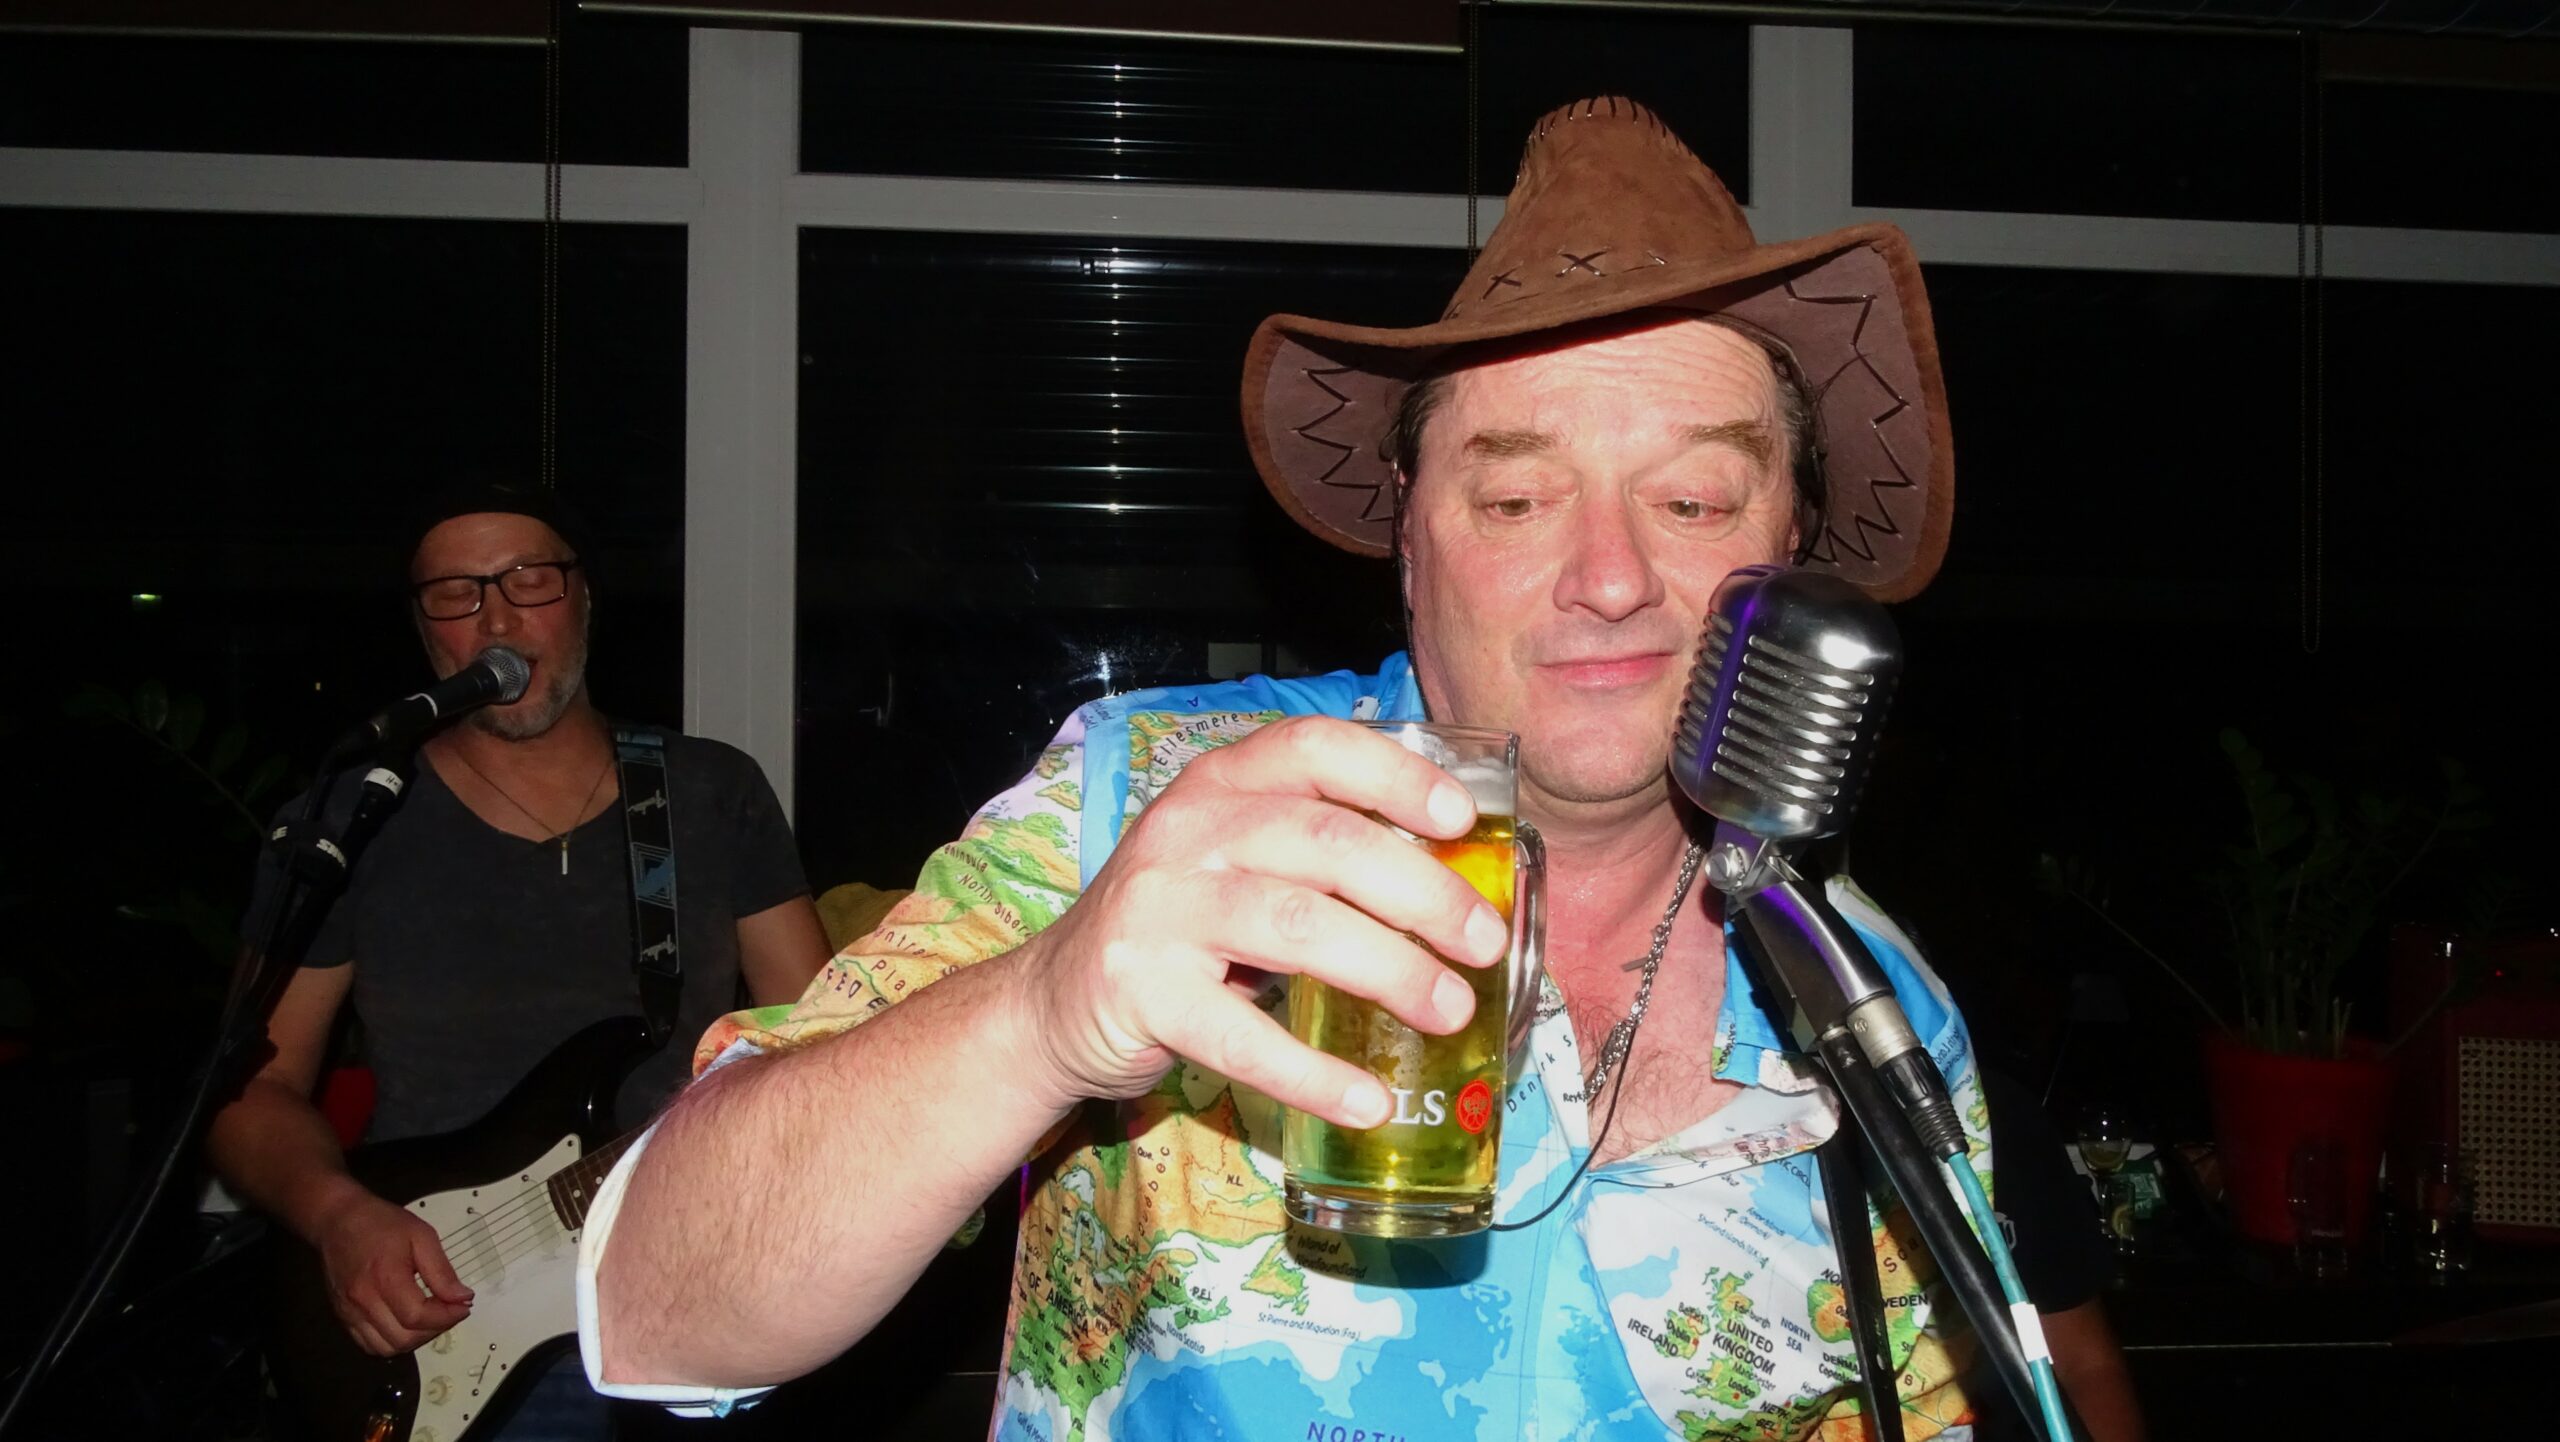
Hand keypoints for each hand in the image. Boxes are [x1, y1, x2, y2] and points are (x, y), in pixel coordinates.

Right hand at [314, 1191, 473, 1355]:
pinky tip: (405, 1323)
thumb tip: (462, 1297)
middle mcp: (363, 1301)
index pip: (418, 1316)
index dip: (447, 1317)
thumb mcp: (422, 1236)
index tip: (463, 1306)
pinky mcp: (343, 1317)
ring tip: (429, 1318)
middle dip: (434, 1329)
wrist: (338, 1221)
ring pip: (386, 1348)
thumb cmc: (380, 1223)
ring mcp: (350, 1312)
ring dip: (414, 1339)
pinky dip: (391, 1341)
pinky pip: (368, 1345)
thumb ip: (442, 1271)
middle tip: (449, 1310)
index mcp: (385, 1278)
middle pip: (404, 1338)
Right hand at [1019, 715, 1510, 1129]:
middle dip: (1423, 893)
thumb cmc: (1179, 925)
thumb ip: (1318, 851)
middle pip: (1327, 844)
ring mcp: (1160, 910)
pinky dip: (1315, 1074)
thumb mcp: (1235, 858)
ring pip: (1298, 927)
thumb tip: (1457, 886)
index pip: (1314, 747)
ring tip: (1450, 1010)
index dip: (1396, 776)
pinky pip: (1245, 1038)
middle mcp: (1188, 832)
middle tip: (1485, 942)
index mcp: (1221, 785)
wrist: (1054, 1000)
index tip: (1461, 821)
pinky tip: (1368, 1100)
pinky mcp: (1143, 994)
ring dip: (1391, 971)